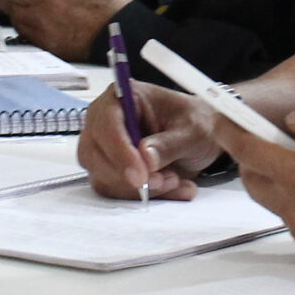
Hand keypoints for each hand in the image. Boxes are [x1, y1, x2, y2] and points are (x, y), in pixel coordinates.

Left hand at [0, 0, 130, 59]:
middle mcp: (40, 16)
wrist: (125, 35)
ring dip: (10, 7)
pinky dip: (22, 22)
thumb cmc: (109, 1)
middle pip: (7, 3)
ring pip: (15, 19)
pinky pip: (27, 33)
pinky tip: (29, 16)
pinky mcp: (49, 47)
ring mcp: (43, 34)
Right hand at [81, 81, 220, 200]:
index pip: (107, 124)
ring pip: (104, 178)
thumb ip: (169, 144)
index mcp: (124, 97)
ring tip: (175, 180)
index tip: (140, 175)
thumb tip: (145, 158)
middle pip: (95, 154)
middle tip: (165, 180)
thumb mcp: (193, 130)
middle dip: (130, 176)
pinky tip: (170, 187)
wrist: (199, 137)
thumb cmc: (194, 122)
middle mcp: (105, 120)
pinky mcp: (108, 170)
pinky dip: (143, 196)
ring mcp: (103, 147)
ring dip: (140, 189)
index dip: (120, 152)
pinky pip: (115, 191)